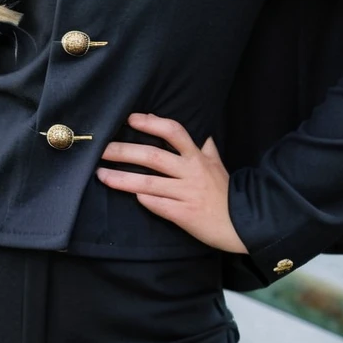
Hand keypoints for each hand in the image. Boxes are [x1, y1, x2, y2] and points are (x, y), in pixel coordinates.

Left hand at [96, 112, 248, 253]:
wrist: (241, 224)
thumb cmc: (226, 193)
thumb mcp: (218, 164)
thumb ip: (205, 147)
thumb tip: (199, 130)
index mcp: (197, 157)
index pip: (174, 132)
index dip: (152, 123)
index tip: (131, 118)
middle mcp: (190, 172)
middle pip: (153, 156)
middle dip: (124, 151)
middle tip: (102, 148)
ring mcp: (185, 194)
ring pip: (149, 183)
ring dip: (122, 178)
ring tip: (101, 175)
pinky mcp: (183, 215)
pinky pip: (158, 205)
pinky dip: (143, 199)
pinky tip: (130, 196)